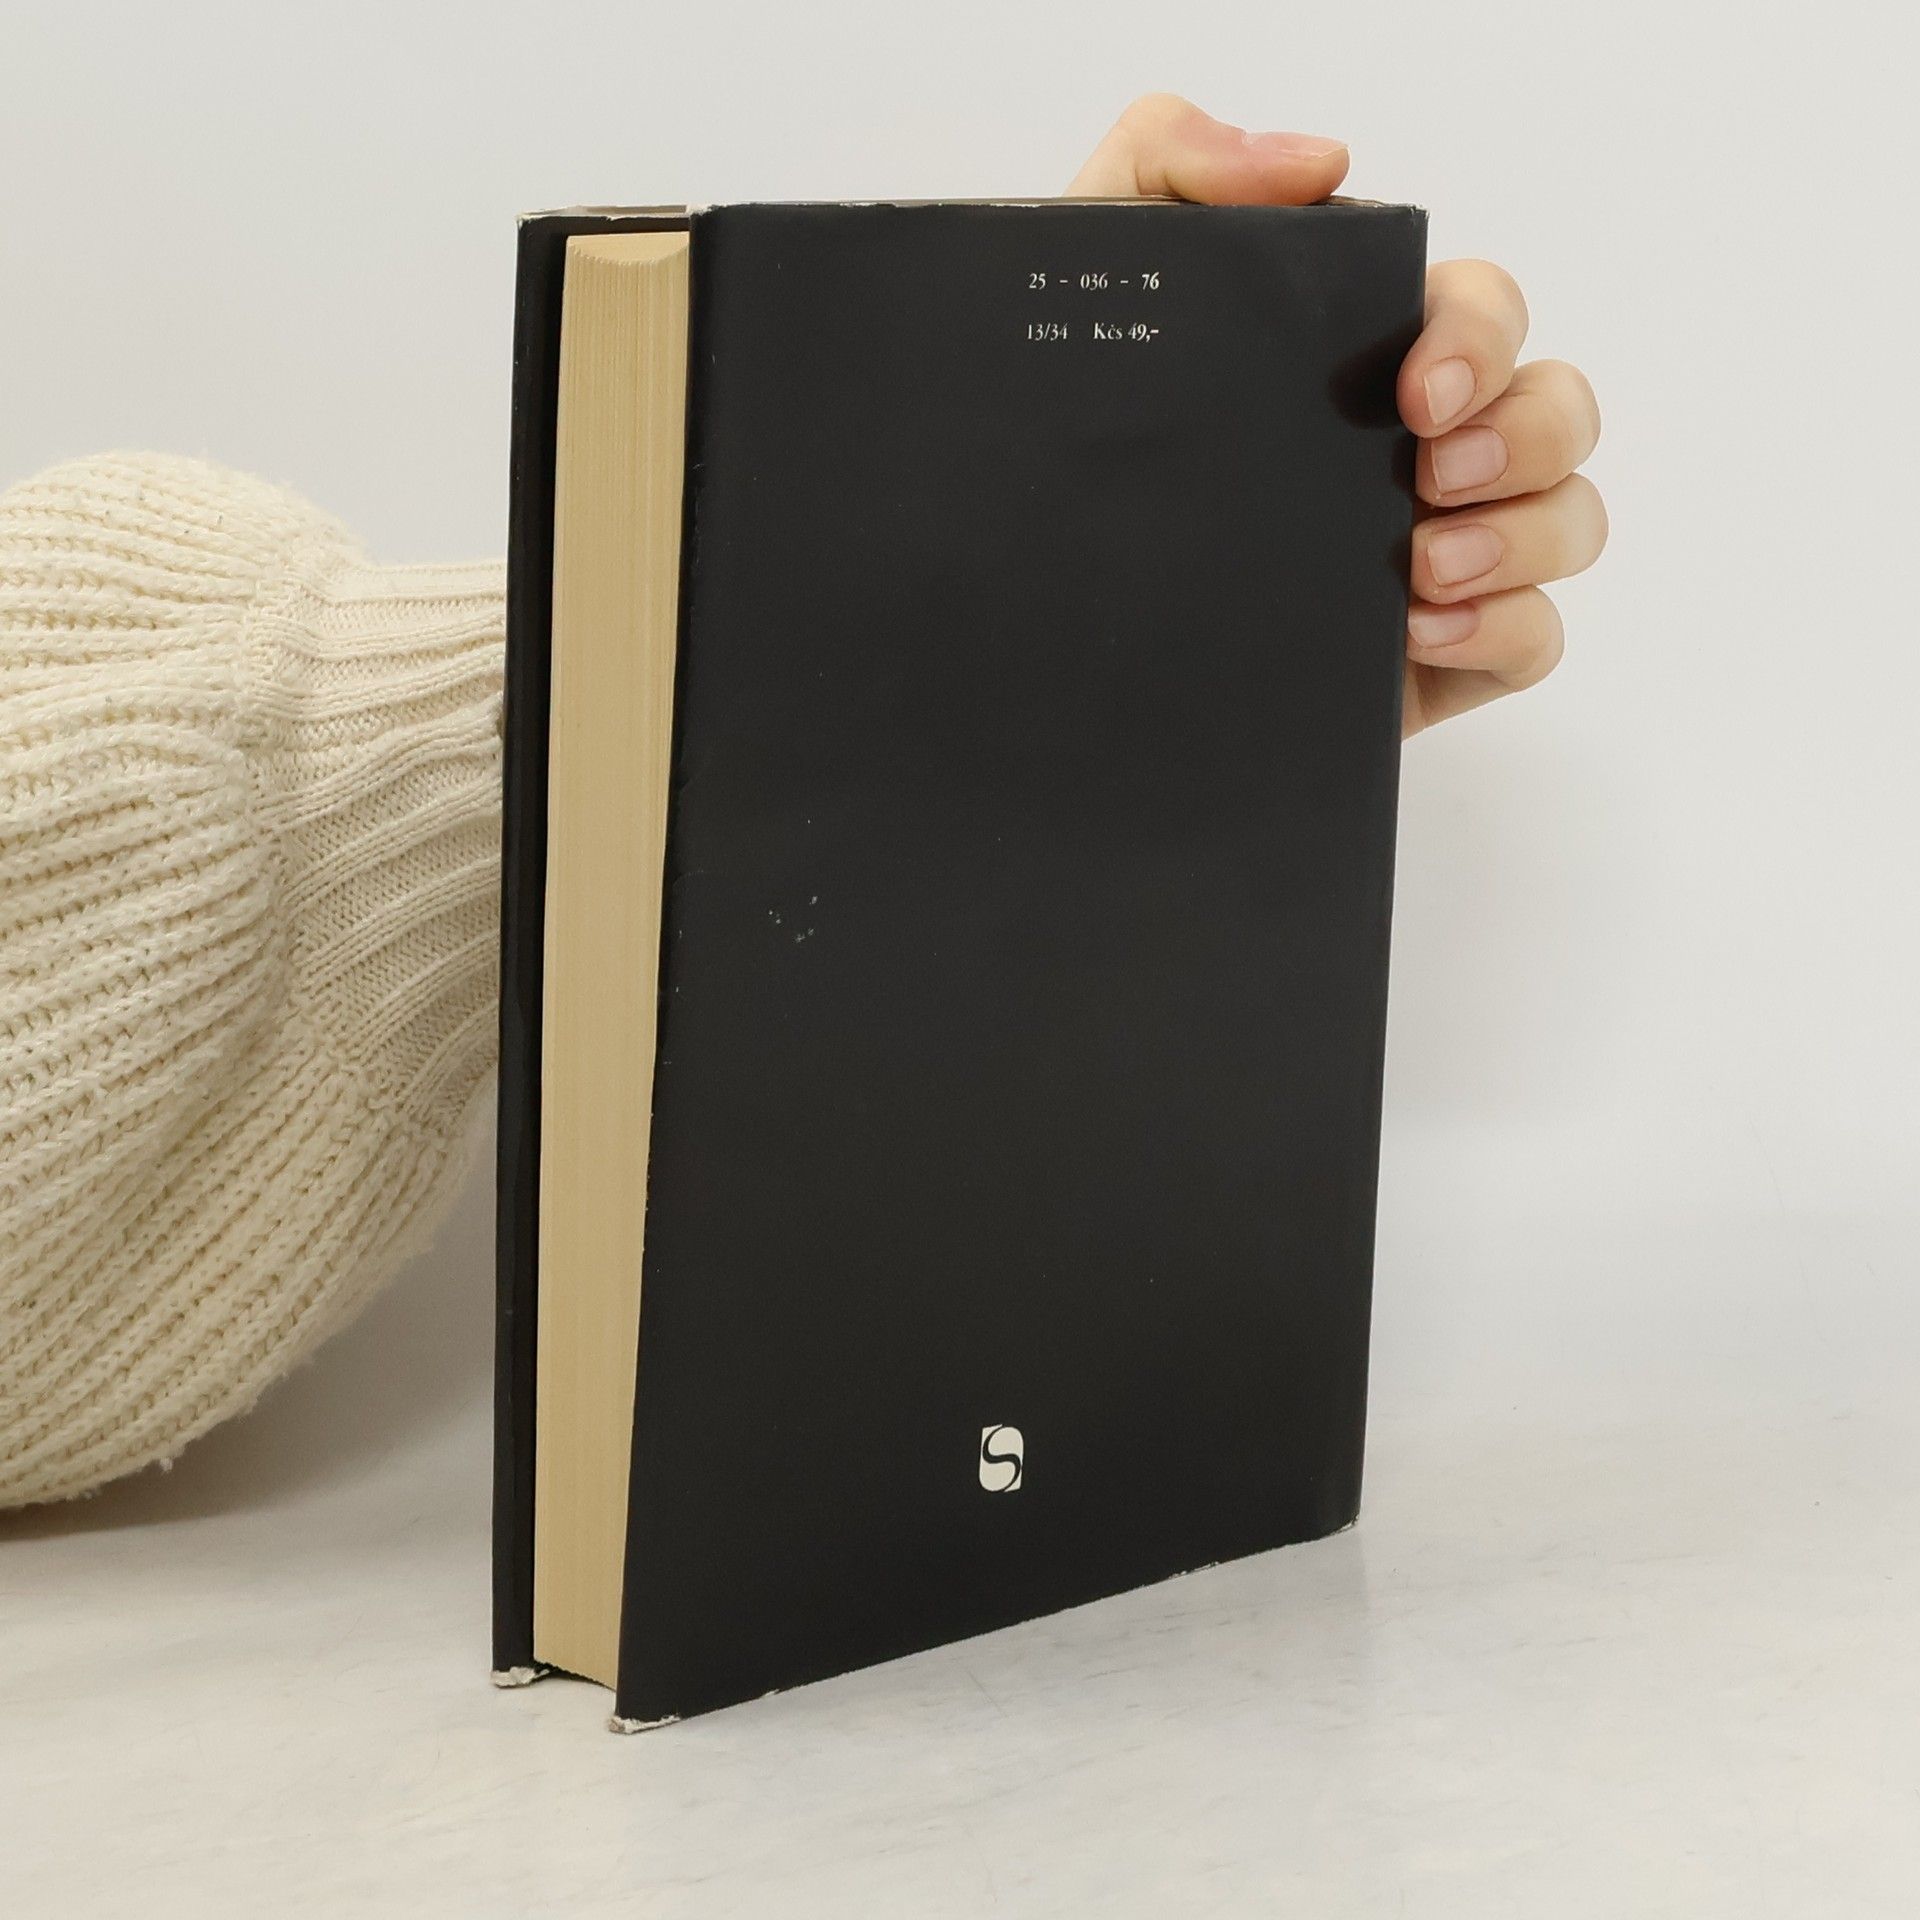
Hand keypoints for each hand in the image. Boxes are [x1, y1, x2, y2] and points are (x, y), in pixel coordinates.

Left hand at [1069, 96, 1606, 736]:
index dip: (1480, 335)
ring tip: (1420, 570)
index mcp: (1355, 362)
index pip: (1478, 311)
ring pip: (1568, 519)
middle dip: (1523, 435)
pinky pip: (1535, 640)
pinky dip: (1506, 630)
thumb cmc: (1058, 455)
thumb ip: (1170, 165)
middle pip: (1554, 410)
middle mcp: (1411, 454)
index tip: (1417, 390)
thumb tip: (1313, 163)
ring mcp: (1431, 558)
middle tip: (1428, 476)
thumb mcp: (1084, 281)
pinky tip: (1419, 636)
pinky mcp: (1426, 662)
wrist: (1027, 619)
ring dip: (1526, 536)